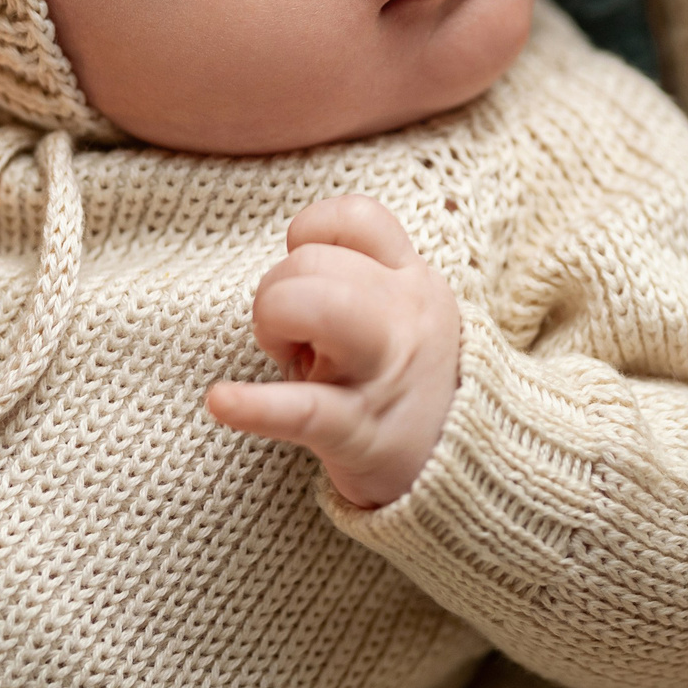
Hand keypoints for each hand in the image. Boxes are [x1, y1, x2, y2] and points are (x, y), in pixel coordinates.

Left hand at [205, 196, 461, 508]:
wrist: (463, 471)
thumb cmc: (407, 378)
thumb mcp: (404, 311)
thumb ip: (361, 271)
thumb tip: (292, 252)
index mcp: (413, 279)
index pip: (357, 217)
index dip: (310, 234)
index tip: (306, 277)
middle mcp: (406, 315)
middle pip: (311, 260)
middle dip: (275, 293)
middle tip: (290, 339)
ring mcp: (384, 373)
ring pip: (312, 304)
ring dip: (272, 324)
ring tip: (286, 360)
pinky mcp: (360, 432)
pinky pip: (303, 409)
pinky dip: (254, 405)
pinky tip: (223, 402)